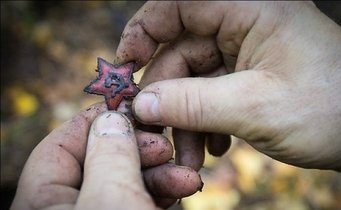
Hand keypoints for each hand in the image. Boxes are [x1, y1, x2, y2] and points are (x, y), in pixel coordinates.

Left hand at [10, 103, 201, 209]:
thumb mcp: (112, 199)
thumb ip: (109, 153)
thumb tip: (111, 117)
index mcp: (42, 202)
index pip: (61, 147)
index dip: (97, 121)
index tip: (133, 107)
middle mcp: (68, 207)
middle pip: (101, 162)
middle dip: (141, 151)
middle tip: (168, 147)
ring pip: (127, 181)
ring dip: (162, 173)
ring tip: (189, 176)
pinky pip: (140, 199)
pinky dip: (163, 191)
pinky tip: (185, 186)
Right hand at [116, 2, 340, 172]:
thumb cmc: (332, 109)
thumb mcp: (255, 108)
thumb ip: (191, 104)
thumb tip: (141, 105)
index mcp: (250, 7)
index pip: (179, 4)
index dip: (144, 31)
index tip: (125, 67)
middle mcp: (245, 22)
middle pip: (181, 51)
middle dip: (168, 98)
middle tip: (158, 136)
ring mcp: (246, 49)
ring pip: (194, 79)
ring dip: (186, 119)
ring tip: (190, 157)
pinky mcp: (249, 74)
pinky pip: (211, 92)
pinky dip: (205, 120)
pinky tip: (214, 147)